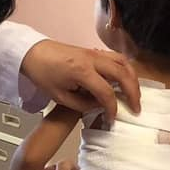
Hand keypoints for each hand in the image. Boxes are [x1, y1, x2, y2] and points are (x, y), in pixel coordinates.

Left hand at [21, 41, 139, 117]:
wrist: (33, 53)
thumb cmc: (43, 74)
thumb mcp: (60, 96)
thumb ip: (83, 104)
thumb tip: (100, 106)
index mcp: (81, 71)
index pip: (106, 92)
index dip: (112, 108)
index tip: (113, 119)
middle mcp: (92, 59)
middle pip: (122, 74)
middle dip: (132, 92)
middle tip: (136, 108)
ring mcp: (94, 52)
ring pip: (123, 62)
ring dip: (132, 78)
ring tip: (135, 94)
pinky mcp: (94, 51)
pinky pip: (116, 57)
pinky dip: (125, 68)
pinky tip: (126, 79)